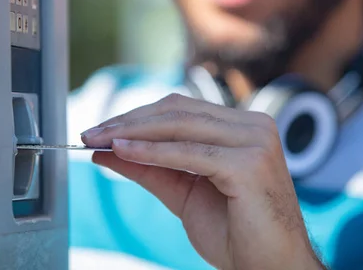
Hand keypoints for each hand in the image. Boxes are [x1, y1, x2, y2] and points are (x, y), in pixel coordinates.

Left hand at [82, 93, 323, 269]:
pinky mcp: (250, 163)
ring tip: (99, 140)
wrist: (271, 269)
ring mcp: (255, 141)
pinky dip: (152, 151)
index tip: (101, 130)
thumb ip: (150, 168)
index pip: (182, 109)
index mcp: (244, 128)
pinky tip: (123, 151)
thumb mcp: (184, 193)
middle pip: (179, 111)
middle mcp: (254, 126)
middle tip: (91, 133)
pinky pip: (190, 153)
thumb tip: (108, 150)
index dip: (138, 116)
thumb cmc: (237, 234)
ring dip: (134, 132)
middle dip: (129, 121)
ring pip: (182, 126)